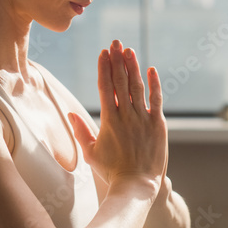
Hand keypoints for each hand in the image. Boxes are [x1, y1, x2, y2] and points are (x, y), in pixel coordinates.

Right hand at [68, 40, 166, 189]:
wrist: (136, 185)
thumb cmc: (111, 171)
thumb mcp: (91, 152)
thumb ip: (81, 131)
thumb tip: (69, 113)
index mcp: (109, 120)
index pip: (105, 87)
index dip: (103, 68)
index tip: (102, 53)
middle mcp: (126, 115)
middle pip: (120, 81)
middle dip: (117, 60)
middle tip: (115, 42)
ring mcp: (143, 118)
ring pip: (137, 86)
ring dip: (133, 66)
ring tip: (129, 50)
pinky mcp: (157, 124)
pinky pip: (156, 99)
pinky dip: (154, 84)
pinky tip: (151, 70)